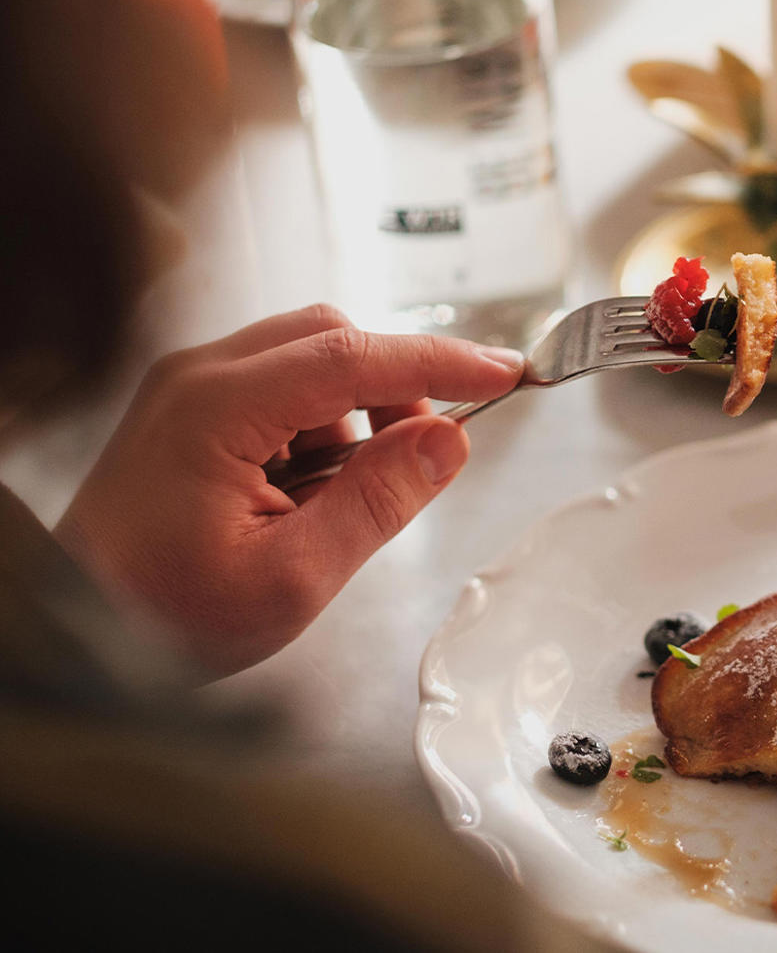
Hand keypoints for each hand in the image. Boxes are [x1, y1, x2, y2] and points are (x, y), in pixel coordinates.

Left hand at [54, 305, 522, 677]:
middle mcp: (199, 378)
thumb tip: (448, 442)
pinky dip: (321, 427)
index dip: (439, 361)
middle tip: (432, 450)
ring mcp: (191, 389)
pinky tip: (312, 490)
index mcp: (217, 409)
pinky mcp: (193, 409)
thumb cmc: (164, 617)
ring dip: (356, 411)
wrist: (79, 633)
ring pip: (310, 358)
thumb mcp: (293, 577)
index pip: (353, 357)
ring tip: (352, 492)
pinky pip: (283, 388)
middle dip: (396, 385)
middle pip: (332, 337)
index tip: (503, 372)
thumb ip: (378, 502)